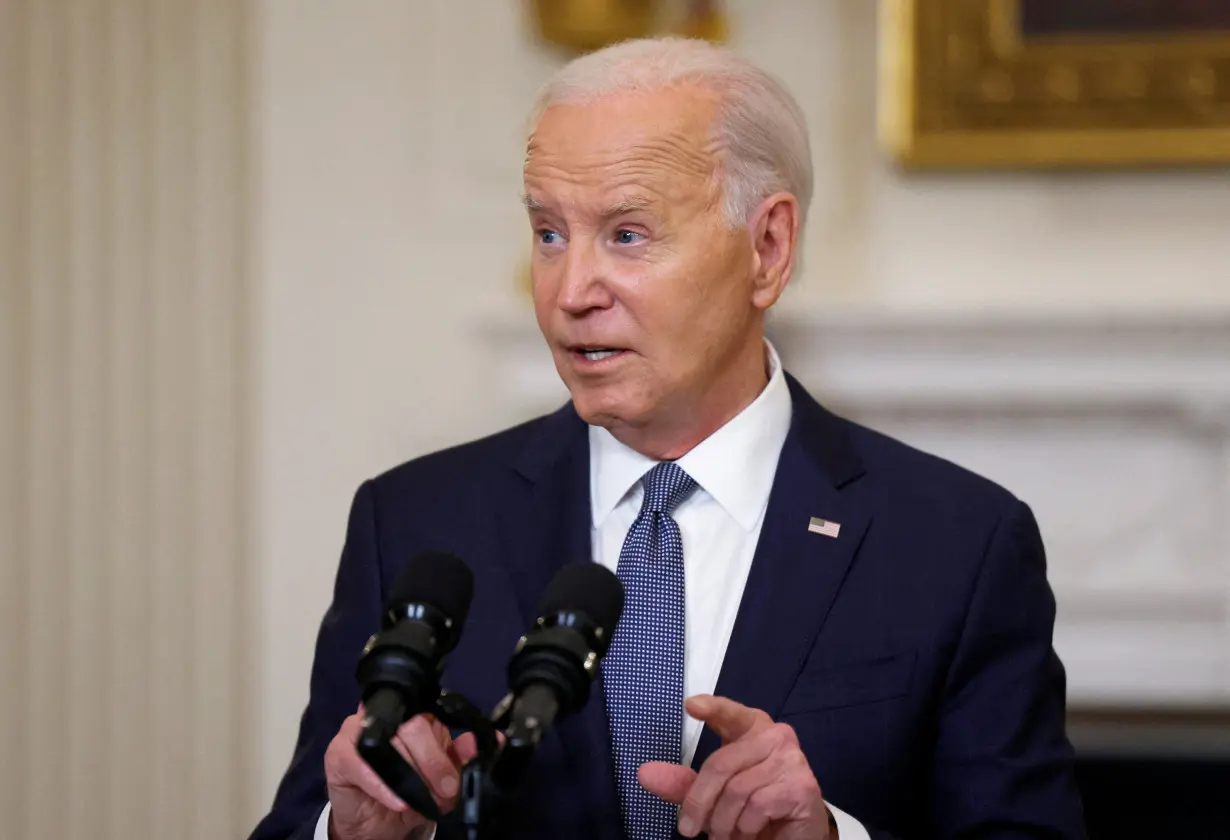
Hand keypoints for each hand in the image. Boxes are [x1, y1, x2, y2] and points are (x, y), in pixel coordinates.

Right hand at [324, 706, 480, 839]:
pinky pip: (360, 762)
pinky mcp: (338, 752)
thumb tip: (488, 740)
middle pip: (413, 725)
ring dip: (409, 775)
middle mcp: (385, 714)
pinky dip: (382, 784)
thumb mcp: (438, 778)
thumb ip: (459, 757)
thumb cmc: (405, 792)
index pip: (432, 715)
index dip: (445, 745)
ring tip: (420, 800)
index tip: (455, 777)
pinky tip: (397, 800)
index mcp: (412, 714)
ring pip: (388, 740)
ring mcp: (358, 729)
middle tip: (444, 789)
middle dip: (432, 761)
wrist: (373, 823)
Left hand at [639, 695, 831, 839]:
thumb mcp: (713, 796)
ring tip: (727, 834)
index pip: (730, 713)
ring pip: (737, 790)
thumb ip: (683, 784)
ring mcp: (792, 759)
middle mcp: (775, 736)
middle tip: (689, 829)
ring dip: (724, 823)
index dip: (713, 708)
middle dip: (699, 802)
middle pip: (720, 764)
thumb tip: (645, 774)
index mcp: (752, 729)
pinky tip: (750, 833)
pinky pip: (757, 806)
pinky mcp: (801, 786)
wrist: (793, 838)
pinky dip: (745, 828)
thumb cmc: (752, 810)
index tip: (692, 706)